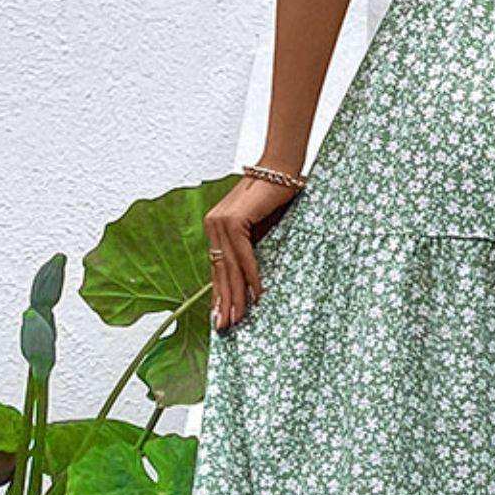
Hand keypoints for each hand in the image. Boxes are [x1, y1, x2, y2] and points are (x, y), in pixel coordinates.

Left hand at [203, 175, 298, 331]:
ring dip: (236, 296)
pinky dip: (251, 276)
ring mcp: (220, 222)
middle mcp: (213, 225)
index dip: (220, 292)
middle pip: (220, 270)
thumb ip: (251, 246)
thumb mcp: (260, 227)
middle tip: (225, 326)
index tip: (221, 315)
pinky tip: (256, 295)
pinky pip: (244, 256)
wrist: (281, 169)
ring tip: (238, 318)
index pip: (217, 266)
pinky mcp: (233, 221)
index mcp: (215, 226)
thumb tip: (251, 276)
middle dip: (224, 301)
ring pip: (230, 267)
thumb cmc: (275, 196)